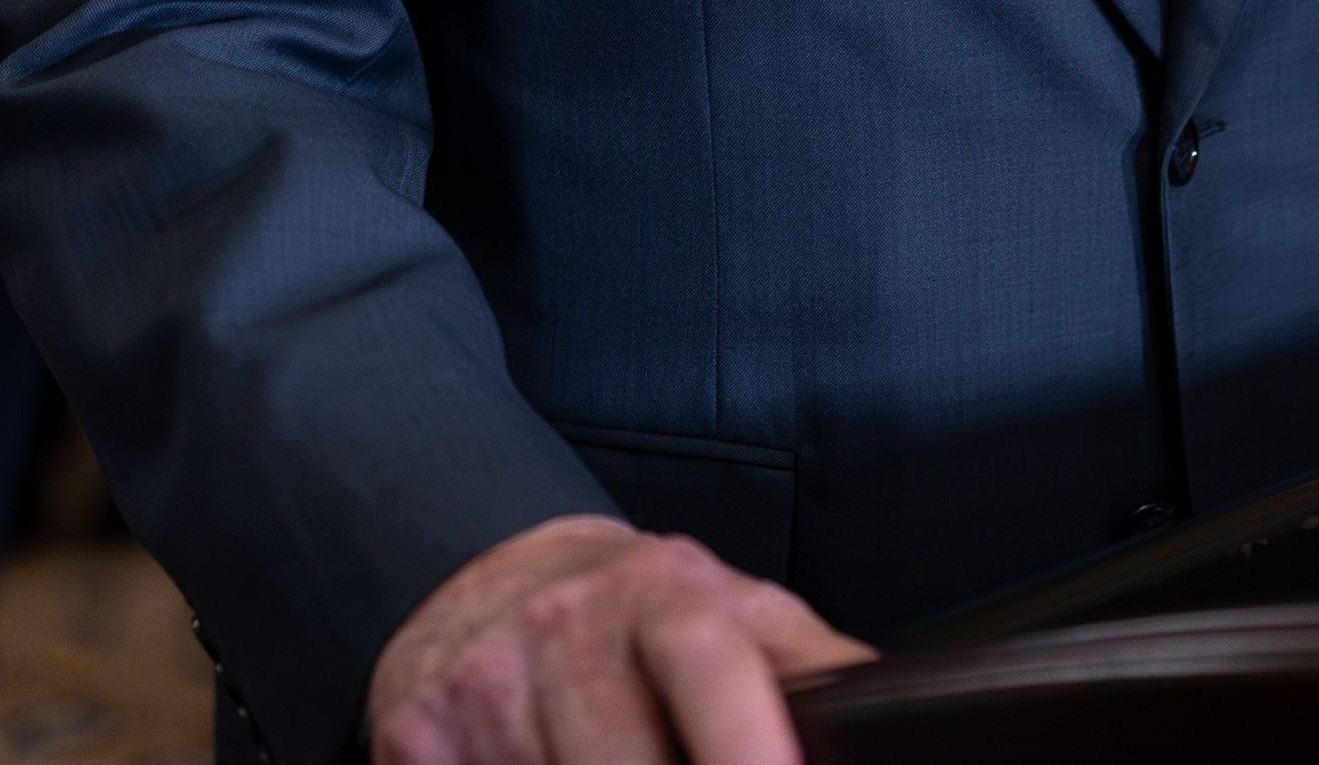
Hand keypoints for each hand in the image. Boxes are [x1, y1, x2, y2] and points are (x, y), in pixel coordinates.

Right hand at [368, 512, 872, 764]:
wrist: (492, 574)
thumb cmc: (639, 613)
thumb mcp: (738, 614)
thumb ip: (814, 671)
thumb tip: (904, 719)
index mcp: (667, 594)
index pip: (705, 660)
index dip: (744, 743)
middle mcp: (565, 628)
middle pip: (623, 762)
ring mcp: (485, 683)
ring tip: (623, 764)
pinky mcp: (414, 731)